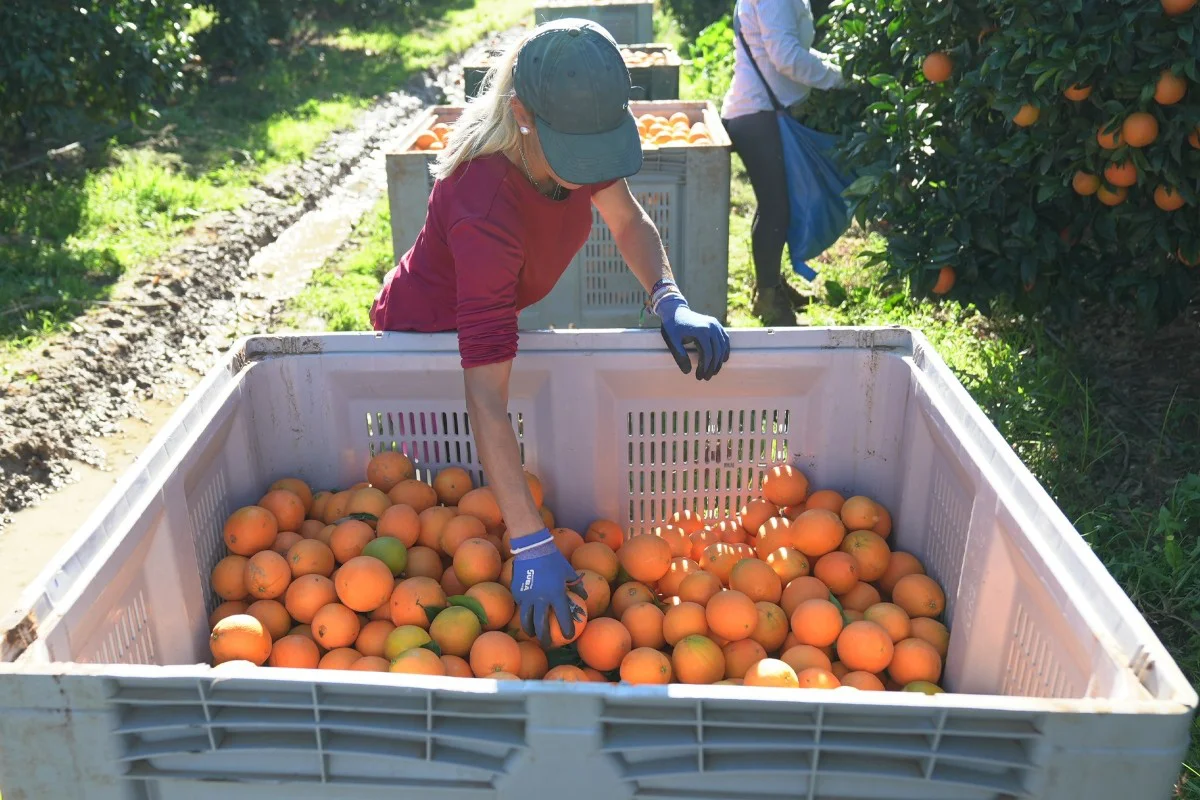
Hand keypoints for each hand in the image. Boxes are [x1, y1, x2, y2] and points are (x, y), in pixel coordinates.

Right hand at [510, 529, 586, 647]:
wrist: (533, 548)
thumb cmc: (553, 559)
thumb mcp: (568, 572)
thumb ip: (576, 586)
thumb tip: (584, 597)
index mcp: (556, 594)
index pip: (563, 617)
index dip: (567, 629)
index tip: (568, 637)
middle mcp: (541, 598)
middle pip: (541, 625)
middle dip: (544, 638)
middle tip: (547, 644)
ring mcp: (527, 596)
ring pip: (526, 619)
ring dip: (530, 630)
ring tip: (533, 635)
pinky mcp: (517, 592)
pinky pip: (520, 606)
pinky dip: (524, 612)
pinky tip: (526, 615)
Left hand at [657, 295, 730, 380]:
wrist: (675, 310)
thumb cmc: (672, 326)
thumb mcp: (672, 341)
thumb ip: (680, 356)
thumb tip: (687, 371)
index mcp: (701, 331)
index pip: (708, 353)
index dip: (705, 367)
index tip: (699, 376)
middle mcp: (711, 327)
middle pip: (717, 352)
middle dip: (712, 367)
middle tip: (706, 377)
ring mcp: (715, 325)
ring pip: (723, 346)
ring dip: (719, 361)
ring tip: (713, 372)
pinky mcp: (716, 324)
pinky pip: (724, 339)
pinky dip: (724, 350)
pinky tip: (722, 360)